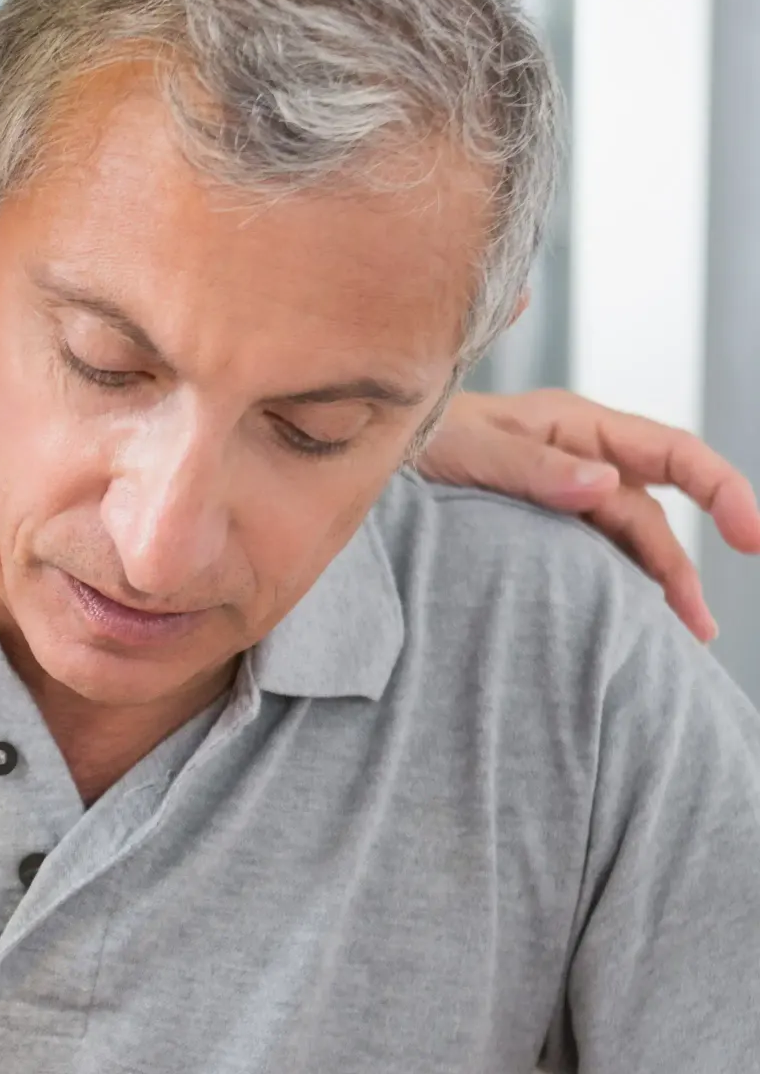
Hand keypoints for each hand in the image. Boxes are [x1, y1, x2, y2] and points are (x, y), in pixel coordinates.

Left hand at [419, 390, 759, 641]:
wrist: (354, 455)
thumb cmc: (410, 436)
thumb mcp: (465, 446)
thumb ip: (530, 466)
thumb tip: (602, 485)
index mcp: (574, 426)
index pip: (673, 453)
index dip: (721, 489)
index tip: (751, 536)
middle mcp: (575, 460)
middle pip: (652, 515)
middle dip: (681, 568)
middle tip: (701, 629)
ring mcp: (555, 498)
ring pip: (623, 546)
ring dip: (652, 590)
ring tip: (677, 647)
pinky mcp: (531, 532)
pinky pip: (586, 562)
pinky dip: (610, 593)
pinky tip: (620, 631)